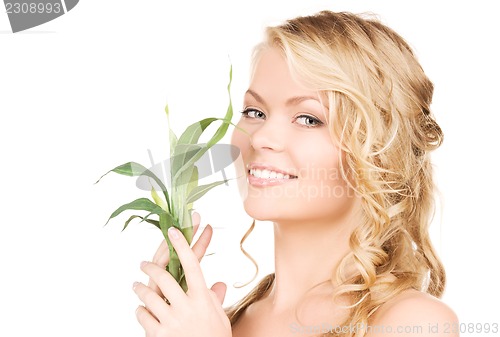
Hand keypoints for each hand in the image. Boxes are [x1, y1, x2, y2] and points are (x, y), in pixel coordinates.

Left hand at [132, 213, 230, 336]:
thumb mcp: (220, 318)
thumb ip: (215, 299)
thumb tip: (218, 285)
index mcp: (203, 298)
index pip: (192, 264)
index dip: (183, 244)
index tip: (174, 230)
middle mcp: (187, 306)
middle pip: (164, 276)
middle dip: (150, 266)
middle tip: (143, 263)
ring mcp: (171, 321)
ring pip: (148, 295)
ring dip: (140, 288)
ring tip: (136, 286)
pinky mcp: (159, 335)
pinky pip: (143, 316)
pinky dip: (140, 311)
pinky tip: (141, 309)